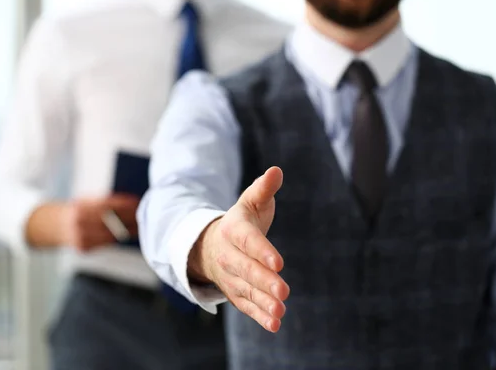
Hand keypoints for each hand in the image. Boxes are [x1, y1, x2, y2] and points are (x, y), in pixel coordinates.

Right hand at [62, 194, 139, 251]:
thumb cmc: (77, 210)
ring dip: (127, 231)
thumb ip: (107, 201)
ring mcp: (80, 236)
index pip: (108, 205)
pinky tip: (125, 233)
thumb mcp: (88, 200)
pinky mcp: (83, 247)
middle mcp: (80, 222)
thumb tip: (132, 203)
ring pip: (111, 235)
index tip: (136, 203)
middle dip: (129, 219)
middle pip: (111, 222)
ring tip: (137, 226)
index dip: (124, 205)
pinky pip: (106, 243)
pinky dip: (116, 237)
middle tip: (140, 216)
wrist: (55, 226)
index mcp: (82, 207)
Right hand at [188, 167, 288, 332]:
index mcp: (233, 229)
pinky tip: (275, 324)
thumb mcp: (250, 201)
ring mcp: (230, 276)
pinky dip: (259, 315)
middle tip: (284, 291)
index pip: (247, 240)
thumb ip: (264, 188)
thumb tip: (276, 171)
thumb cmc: (241, 221)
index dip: (262, 251)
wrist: (211, 244)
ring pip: (245, 290)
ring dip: (263, 303)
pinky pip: (245, 305)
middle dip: (263, 280)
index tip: (279, 262)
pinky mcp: (235, 293)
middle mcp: (228, 254)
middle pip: (245, 269)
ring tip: (280, 312)